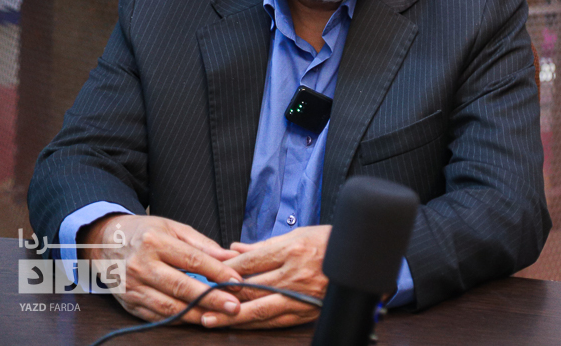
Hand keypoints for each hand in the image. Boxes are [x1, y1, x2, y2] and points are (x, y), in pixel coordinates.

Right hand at [79, 214, 242, 323]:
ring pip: (169, 306)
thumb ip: (203, 244)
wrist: (105, 242)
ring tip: (220, 317)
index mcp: (154, 242)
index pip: (192, 260)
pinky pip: (157, 316)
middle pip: (181, 287)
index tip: (238, 282)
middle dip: (211, 299)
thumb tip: (231, 256)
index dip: (217, 273)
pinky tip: (197, 320)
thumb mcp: (173, 228)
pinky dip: (178, 320)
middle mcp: (141, 266)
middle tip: (234, 306)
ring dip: (197, 314)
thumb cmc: (145, 232)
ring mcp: (132, 287)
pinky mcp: (128, 304)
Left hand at [201, 225, 331, 328]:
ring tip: (209, 320)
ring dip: (231, 317)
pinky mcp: (308, 312)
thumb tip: (236, 249)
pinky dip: (256, 324)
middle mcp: (295, 274)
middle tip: (197, 301)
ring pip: (260, 310)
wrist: (363, 259)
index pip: (248, 262)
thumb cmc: (332, 242)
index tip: (207, 273)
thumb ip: (264, 246)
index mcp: (292, 250)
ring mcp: (302, 296)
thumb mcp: (299, 234)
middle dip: (220, 296)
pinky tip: (240, 326)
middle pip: (249, 289)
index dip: (224, 269)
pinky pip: (277, 322)